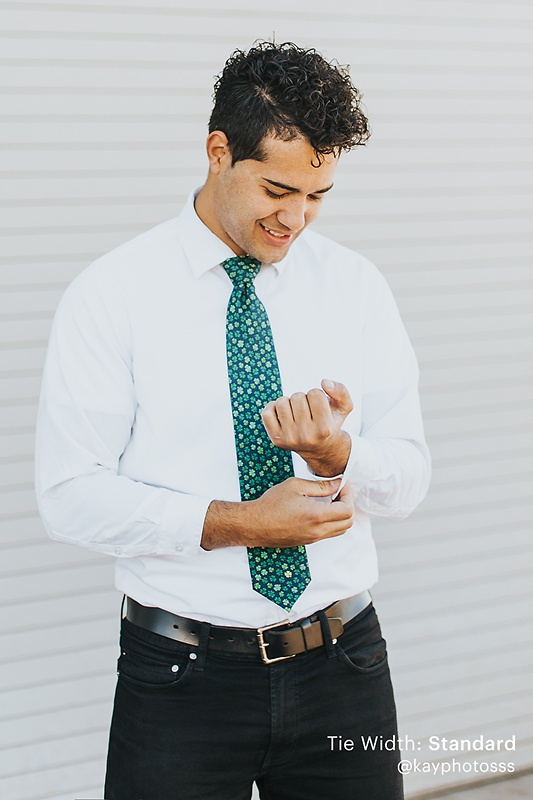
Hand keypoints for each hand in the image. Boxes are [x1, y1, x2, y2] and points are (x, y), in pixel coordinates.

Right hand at [201, 477, 354, 549]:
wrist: (253, 524)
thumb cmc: (270, 504)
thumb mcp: (295, 486)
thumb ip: (320, 486)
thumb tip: (336, 483)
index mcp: (317, 516)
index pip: (347, 510)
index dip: (348, 496)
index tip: (342, 485)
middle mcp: (318, 531)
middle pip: (348, 523)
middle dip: (347, 505)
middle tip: (338, 492)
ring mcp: (313, 539)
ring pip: (340, 530)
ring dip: (340, 515)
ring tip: (329, 500)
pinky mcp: (307, 542)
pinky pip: (328, 533)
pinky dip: (331, 522)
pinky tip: (319, 509)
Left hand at [261, 379, 352, 475]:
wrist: (319, 448)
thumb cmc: (329, 423)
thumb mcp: (343, 408)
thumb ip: (341, 392)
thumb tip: (324, 382)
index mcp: (324, 429)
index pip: (315, 393)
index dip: (317, 396)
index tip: (319, 407)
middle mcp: (306, 436)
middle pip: (297, 396)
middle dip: (303, 399)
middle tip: (308, 411)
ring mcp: (289, 438)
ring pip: (281, 402)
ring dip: (289, 403)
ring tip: (296, 413)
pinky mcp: (276, 439)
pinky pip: (266, 412)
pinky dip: (273, 408)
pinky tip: (284, 416)